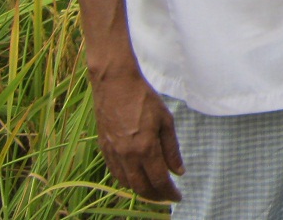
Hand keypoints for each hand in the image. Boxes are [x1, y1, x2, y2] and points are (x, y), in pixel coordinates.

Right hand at [92, 70, 182, 201]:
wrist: (115, 85)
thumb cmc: (145, 99)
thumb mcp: (166, 121)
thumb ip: (172, 149)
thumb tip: (178, 171)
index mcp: (146, 148)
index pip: (159, 180)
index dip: (169, 192)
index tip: (178, 197)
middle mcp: (128, 155)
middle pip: (142, 187)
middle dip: (156, 195)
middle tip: (167, 196)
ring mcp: (113, 154)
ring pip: (127, 183)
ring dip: (141, 190)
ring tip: (154, 189)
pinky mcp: (104, 149)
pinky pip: (115, 173)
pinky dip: (127, 180)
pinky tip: (136, 177)